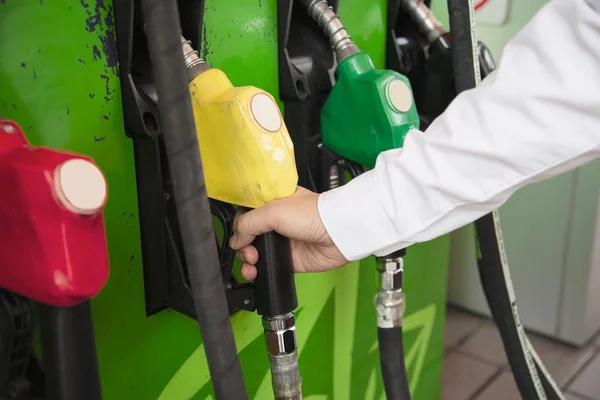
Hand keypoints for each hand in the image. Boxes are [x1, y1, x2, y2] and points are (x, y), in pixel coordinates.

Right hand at [229, 186, 347, 279]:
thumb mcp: (273, 210)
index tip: (238, 231)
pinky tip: (254, 271)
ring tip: (252, 261)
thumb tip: (235, 239)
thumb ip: (249, 223)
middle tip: (248, 248)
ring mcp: (281, 241)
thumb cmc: (313, 214)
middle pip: (247, 234)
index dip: (238, 223)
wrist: (336, 234)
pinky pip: (265, 267)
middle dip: (241, 243)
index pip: (246, 213)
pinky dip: (256, 271)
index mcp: (271, 203)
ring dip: (246, 259)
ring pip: (253, 252)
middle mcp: (275, 221)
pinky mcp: (287, 259)